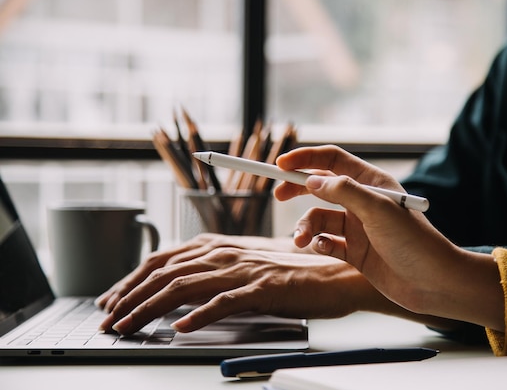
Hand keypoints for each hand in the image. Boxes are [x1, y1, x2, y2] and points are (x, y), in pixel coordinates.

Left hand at [98, 242, 396, 334]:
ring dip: (151, 308)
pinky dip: (201, 314)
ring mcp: (243, 269)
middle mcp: (225, 252)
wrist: (331, 271)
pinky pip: (226, 301)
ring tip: (129, 326)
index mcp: (217, 245)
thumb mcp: (242, 264)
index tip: (112, 299)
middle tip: (109, 319)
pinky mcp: (263, 287)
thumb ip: (212, 270)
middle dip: (130, 296)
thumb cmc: (288, 270)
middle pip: (166, 272)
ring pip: (186, 286)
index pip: (163, 259)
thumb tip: (178, 289)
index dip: (132, 279)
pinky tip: (183, 328)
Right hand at [275, 145, 503, 330]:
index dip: (306, 159)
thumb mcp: (378, 209)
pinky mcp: (355, 252)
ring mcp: (358, 228)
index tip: (281, 164)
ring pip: (320, 219)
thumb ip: (343, 191)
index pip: (333, 161)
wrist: (433, 284)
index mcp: (372, 183)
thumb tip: (311, 180)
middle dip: (298, 189)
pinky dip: (319, 245)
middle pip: (321, 187)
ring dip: (306, 227)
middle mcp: (363, 203)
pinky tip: (322, 249)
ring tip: (302, 241)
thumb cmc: (415, 242)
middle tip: (278, 195)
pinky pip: (327, 243)